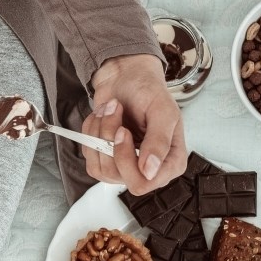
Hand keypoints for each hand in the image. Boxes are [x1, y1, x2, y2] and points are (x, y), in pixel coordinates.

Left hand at [81, 54, 186, 194]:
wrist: (126, 77)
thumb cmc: (148, 91)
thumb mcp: (162, 111)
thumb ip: (159, 142)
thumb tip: (150, 171)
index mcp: (170, 162)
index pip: (145, 183)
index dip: (128, 161)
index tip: (124, 132)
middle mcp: (148, 169)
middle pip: (118, 176)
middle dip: (110, 140)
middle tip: (115, 113)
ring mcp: (124, 166)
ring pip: (100, 167)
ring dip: (99, 132)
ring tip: (109, 110)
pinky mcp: (105, 159)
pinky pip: (89, 156)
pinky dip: (90, 132)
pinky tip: (102, 117)